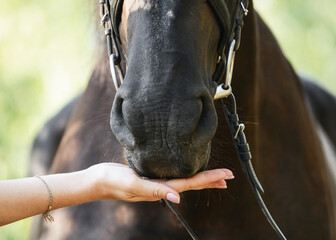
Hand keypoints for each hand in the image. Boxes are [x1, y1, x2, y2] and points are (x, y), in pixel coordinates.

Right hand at [88, 163, 233, 203]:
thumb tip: (178, 199)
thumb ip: (155, 191)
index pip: (190, 184)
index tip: (226, 176)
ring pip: (184, 181)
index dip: (208, 179)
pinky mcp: (151, 177)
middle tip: (229, 176)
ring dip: (201, 178)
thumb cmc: (113, 181)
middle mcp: (162, 187)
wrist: (98, 180)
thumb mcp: (133, 184)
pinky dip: (185, 174)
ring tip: (216, 177)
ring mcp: (157, 183)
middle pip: (191, 183)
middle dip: (211, 179)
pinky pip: (173, 176)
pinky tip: (187, 171)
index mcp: (160, 189)